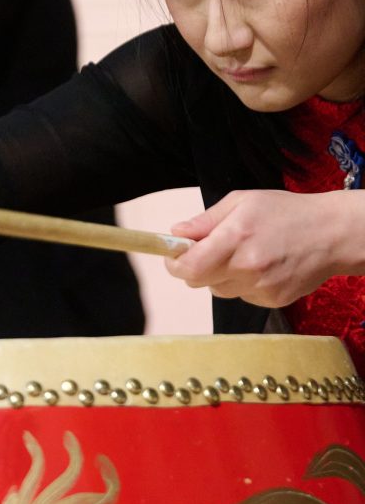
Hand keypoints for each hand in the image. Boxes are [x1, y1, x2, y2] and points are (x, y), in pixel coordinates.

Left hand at [164, 189, 352, 307]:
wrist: (330, 234)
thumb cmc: (284, 211)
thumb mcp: (242, 201)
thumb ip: (206, 220)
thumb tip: (176, 233)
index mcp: (236, 237)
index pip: (190, 267)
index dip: (174, 264)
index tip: (173, 256)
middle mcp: (247, 267)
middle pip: (199, 282)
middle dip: (194, 268)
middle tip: (204, 252)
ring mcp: (261, 288)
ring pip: (219, 290)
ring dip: (218, 276)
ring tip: (239, 254)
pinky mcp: (273, 301)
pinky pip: (241, 296)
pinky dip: (240, 283)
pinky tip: (258, 266)